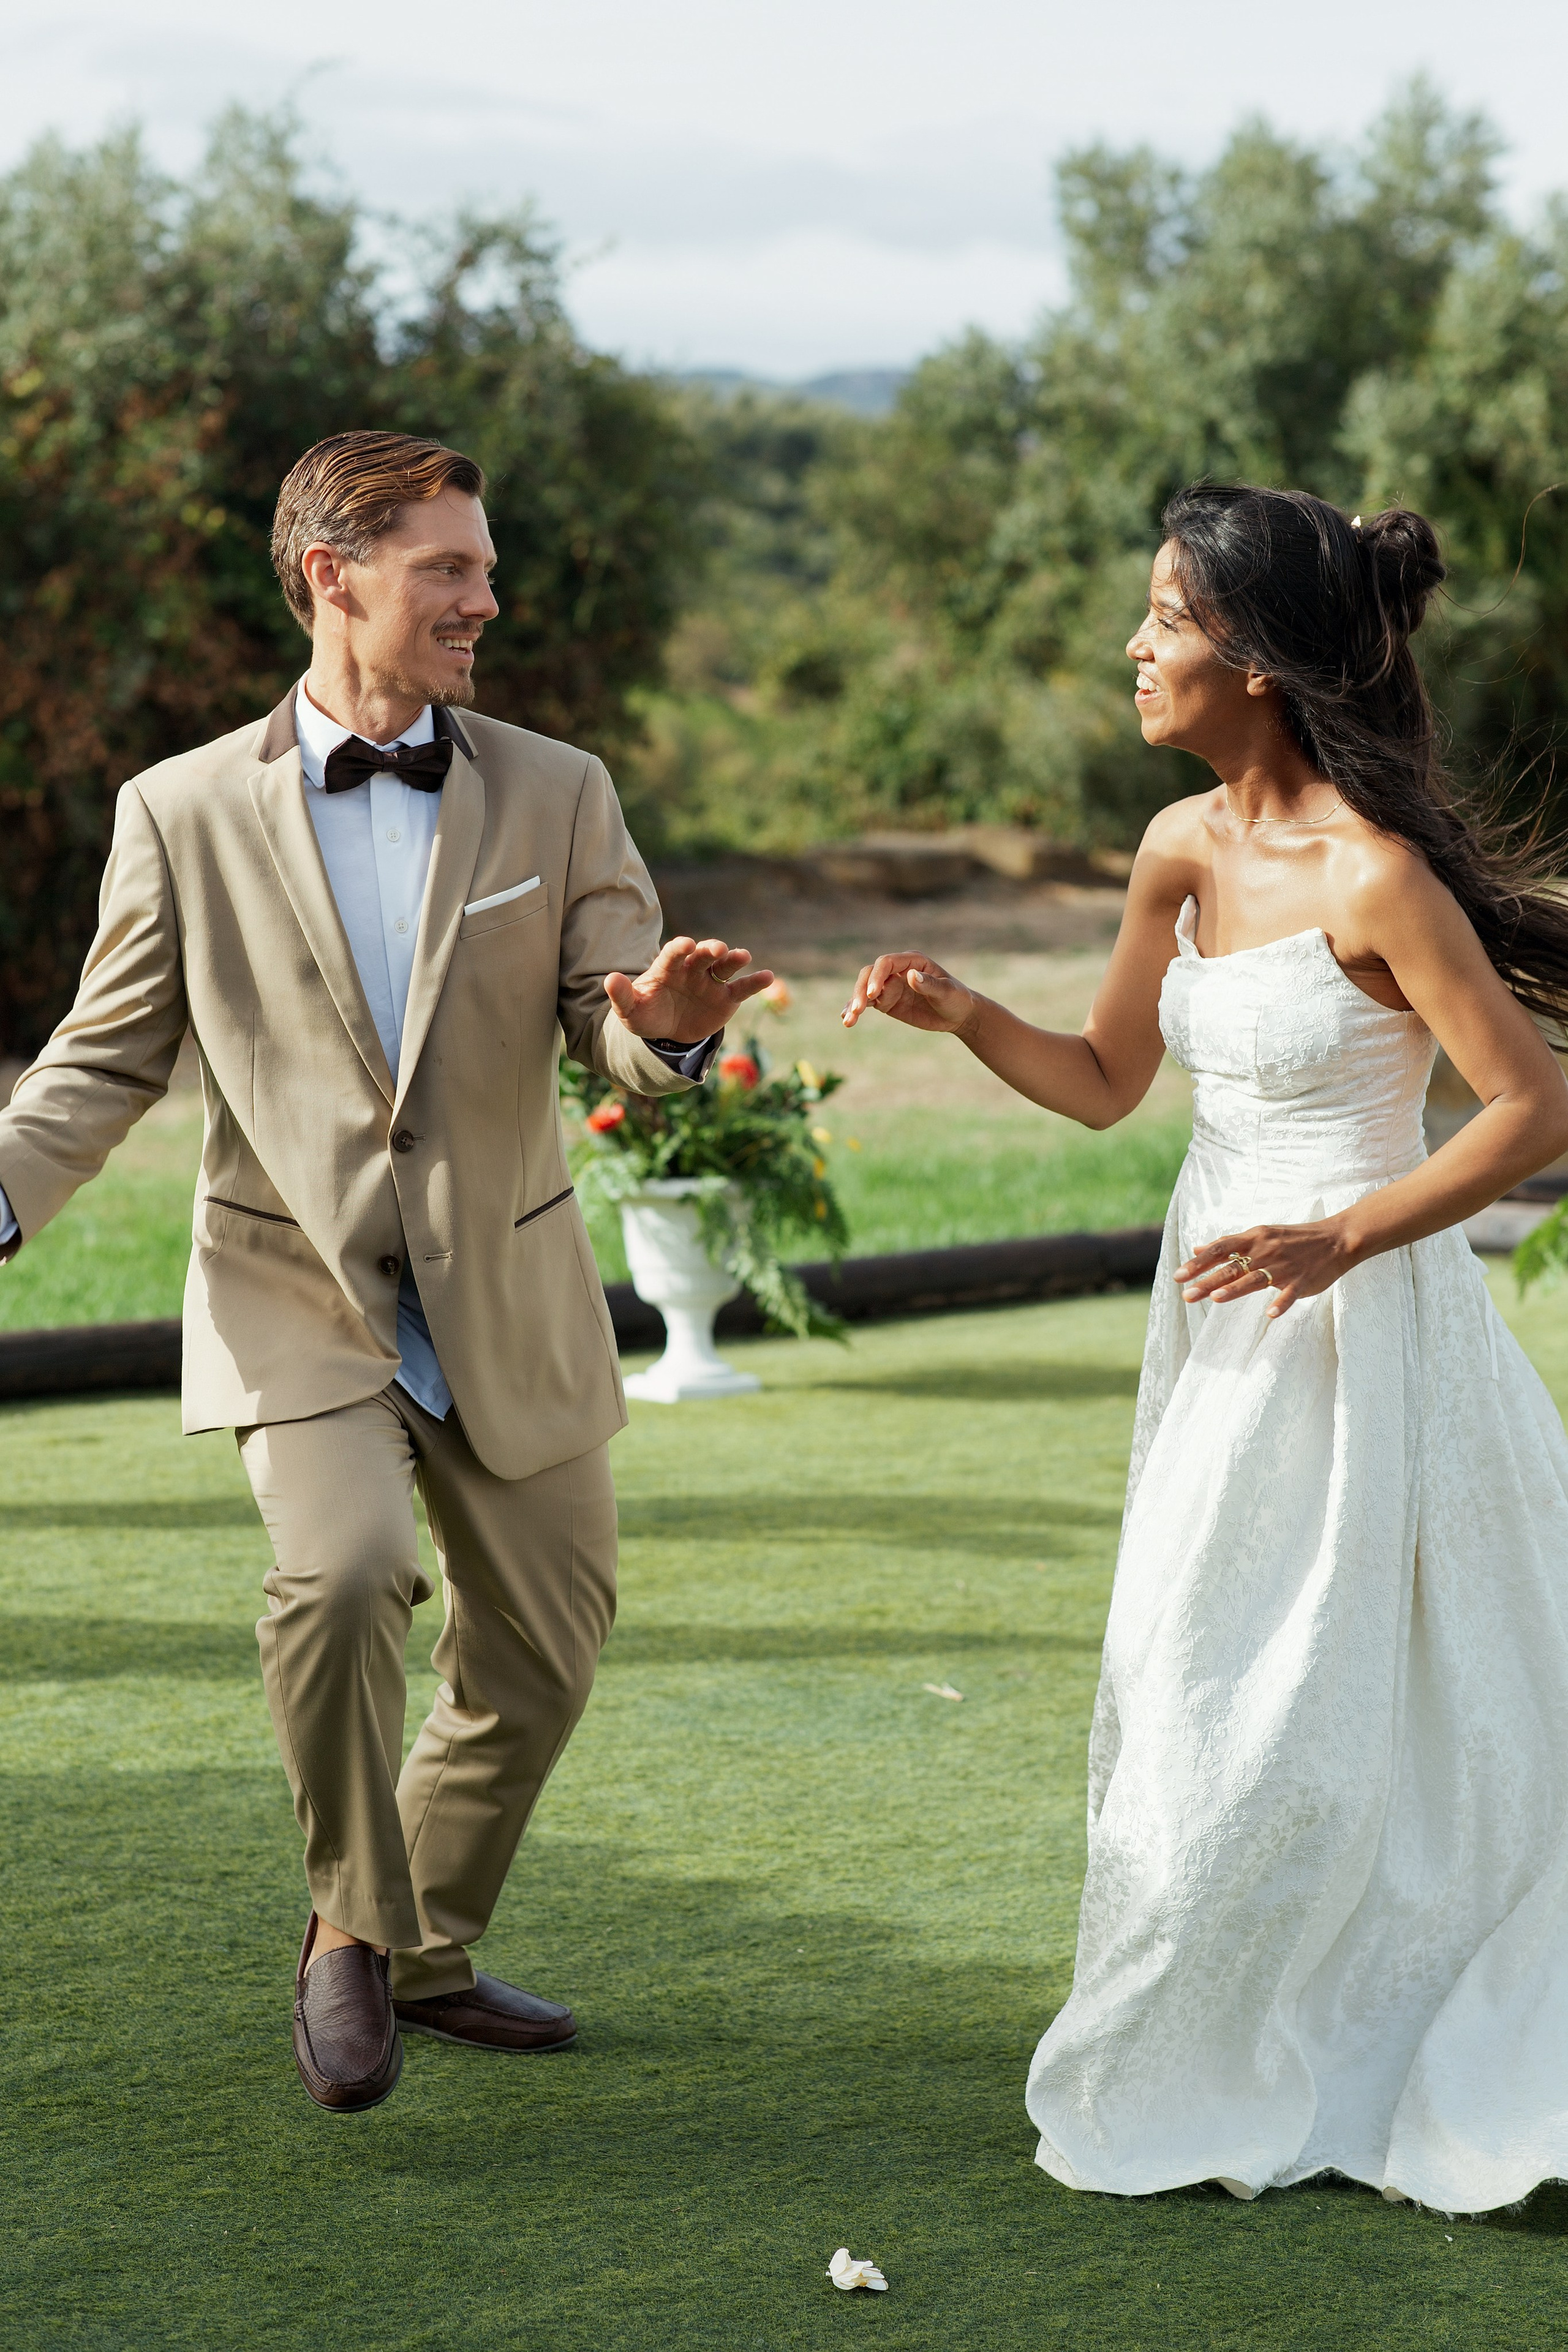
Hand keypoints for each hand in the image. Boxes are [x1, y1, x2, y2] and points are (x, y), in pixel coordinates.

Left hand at [605, 935, 773, 1044]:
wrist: (665, 1032)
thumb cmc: (646, 1014)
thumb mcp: (629, 1009)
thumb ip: (621, 995)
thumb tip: (609, 979)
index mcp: (668, 967)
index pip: (674, 954)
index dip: (679, 949)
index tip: (685, 944)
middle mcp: (692, 969)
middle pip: (702, 955)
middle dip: (710, 949)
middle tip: (717, 948)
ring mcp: (711, 982)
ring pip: (724, 966)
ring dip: (734, 959)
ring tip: (743, 956)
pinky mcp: (726, 997)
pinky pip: (742, 988)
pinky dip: (755, 982)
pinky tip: (768, 976)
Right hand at [841, 952, 977, 1034]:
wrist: (959, 1015)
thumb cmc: (957, 999)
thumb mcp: (947, 992)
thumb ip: (929, 984)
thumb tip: (909, 976)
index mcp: (912, 961)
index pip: (885, 963)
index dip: (877, 976)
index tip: (872, 995)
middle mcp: (897, 971)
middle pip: (870, 975)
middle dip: (861, 991)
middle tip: (857, 1010)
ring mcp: (890, 986)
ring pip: (864, 989)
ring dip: (854, 1003)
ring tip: (848, 1020)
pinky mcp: (887, 1002)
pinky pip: (867, 1003)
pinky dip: (856, 1010)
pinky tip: (847, 1020)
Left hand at [1177, 1218, 1354, 1319]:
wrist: (1336, 1238)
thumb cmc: (1294, 1239)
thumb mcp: (1260, 1235)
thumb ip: (1229, 1244)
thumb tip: (1196, 1249)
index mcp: (1254, 1238)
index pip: (1220, 1249)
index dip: (1198, 1263)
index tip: (1178, 1275)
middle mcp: (1266, 1251)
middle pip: (1232, 1266)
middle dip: (1208, 1281)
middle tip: (1186, 1295)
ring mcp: (1285, 1266)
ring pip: (1256, 1278)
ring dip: (1236, 1288)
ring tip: (1216, 1298)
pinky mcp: (1304, 1280)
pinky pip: (1290, 1293)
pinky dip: (1281, 1303)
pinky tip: (1270, 1314)